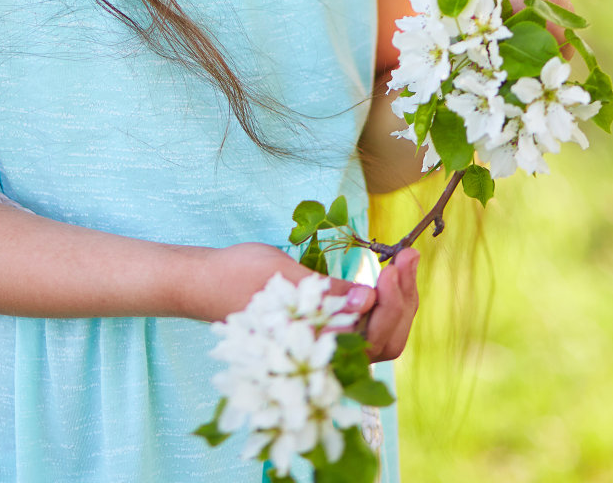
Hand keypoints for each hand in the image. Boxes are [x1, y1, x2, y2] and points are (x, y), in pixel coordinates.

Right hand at [206, 242, 419, 360]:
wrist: (202, 283)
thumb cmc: (238, 277)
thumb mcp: (286, 278)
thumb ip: (329, 294)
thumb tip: (370, 297)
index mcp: (313, 348)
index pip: (373, 338)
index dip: (394, 303)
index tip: (398, 264)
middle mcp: (322, 356)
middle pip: (384, 342)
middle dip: (404, 300)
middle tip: (410, 257)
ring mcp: (324, 346)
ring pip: (377, 337)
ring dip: (397, 300)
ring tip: (403, 260)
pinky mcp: (321, 332)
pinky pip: (363, 327)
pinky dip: (381, 302)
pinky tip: (384, 276)